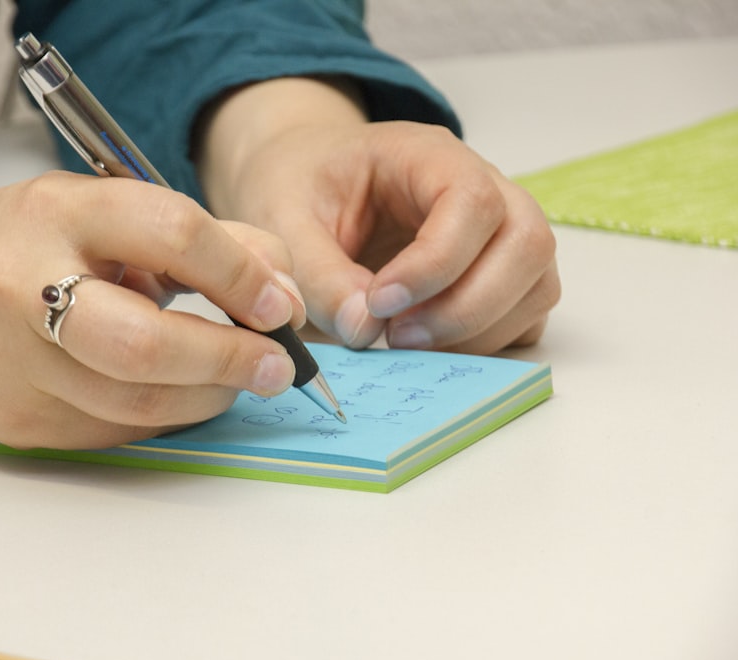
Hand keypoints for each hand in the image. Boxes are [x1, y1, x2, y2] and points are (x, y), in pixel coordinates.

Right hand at [0, 172, 305, 448]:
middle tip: (277, 365)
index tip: (279, 303)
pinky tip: (177, 394)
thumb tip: (279, 291)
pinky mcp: (17, 424)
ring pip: (138, 407)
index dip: (241, 273)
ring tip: (237, 378)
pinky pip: (115, 432)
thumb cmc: (16, 242)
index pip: (170, 233)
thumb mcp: (97, 210)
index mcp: (55, 213)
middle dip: (230, 360)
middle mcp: (22, 288)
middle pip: (147, 345)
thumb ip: (196, 239)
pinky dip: (164, 416)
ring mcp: (14, 367)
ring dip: (209, 397)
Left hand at [197, 77, 559, 353]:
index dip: (436, 263)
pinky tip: (428, 343)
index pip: (473, 201)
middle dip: (467, 306)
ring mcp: (498, 232)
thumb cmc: (299, 185)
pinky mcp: (499, 275)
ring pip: (536, 284)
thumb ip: (319, 274)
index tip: (380, 302)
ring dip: (479, 330)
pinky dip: (488, 341)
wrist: (306, 180)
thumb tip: (364, 330)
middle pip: (527, 242)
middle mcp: (481, 187)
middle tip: (396, 336)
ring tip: (403, 340)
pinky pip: (525, 314)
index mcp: (428, 155)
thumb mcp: (284, 219)